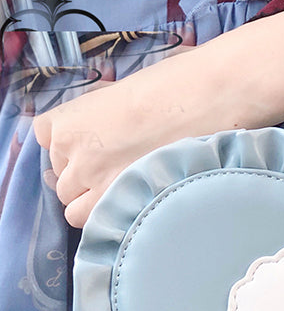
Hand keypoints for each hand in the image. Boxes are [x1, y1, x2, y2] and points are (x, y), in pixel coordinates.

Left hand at [33, 40, 231, 227]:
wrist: (208, 98)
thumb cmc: (175, 87)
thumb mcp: (124, 94)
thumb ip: (102, 119)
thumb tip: (108, 137)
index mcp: (67, 120)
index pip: (46, 144)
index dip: (73, 150)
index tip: (95, 151)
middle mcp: (71, 151)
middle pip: (63, 180)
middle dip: (86, 180)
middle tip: (123, 173)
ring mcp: (93, 180)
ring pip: (75, 209)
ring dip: (97, 204)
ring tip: (133, 193)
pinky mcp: (119, 202)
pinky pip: (99, 224)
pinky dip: (114, 219)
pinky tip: (138, 204)